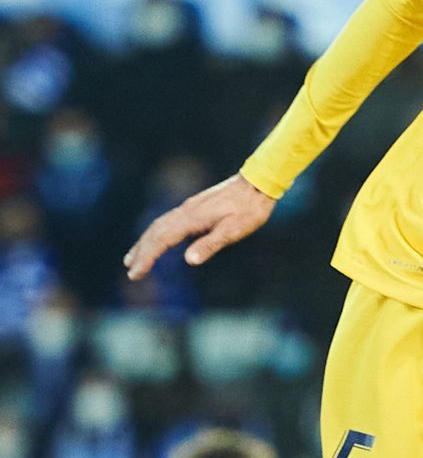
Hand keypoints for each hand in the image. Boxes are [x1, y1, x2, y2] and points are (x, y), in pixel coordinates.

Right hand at [124, 173, 274, 278]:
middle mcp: (185, 212)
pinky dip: (157, 233)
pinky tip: (158, 240)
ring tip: (133, 258)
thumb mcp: (234, 230)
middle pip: (155, 232)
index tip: (135, 274)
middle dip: (141, 252)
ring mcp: (189, 208)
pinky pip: (168, 221)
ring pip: (159, 225)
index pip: (161, 240)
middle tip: (130, 271)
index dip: (147, 257)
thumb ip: (211, 244)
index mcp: (192, 219)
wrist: (258, 183)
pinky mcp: (195, 207)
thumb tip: (189, 261)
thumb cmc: (250, 209)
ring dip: (145, 242)